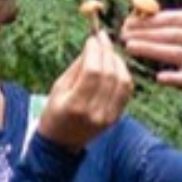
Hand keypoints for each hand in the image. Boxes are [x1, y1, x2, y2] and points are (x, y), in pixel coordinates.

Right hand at [37, 29, 134, 152]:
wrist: (61, 143)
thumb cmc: (54, 112)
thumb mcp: (59, 87)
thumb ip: (78, 66)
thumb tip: (94, 44)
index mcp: (75, 105)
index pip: (92, 72)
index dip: (95, 51)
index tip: (93, 38)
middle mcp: (95, 113)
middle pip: (109, 74)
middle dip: (107, 52)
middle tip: (102, 38)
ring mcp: (108, 117)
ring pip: (122, 81)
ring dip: (117, 61)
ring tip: (108, 50)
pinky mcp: (116, 117)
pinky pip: (126, 91)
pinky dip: (123, 74)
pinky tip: (115, 65)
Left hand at [120, 7, 181, 110]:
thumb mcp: (175, 28)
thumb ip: (154, 15)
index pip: (173, 18)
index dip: (149, 21)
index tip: (128, 23)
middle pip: (174, 34)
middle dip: (146, 34)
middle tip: (124, 36)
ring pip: (178, 53)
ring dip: (152, 50)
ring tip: (131, 48)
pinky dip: (174, 77)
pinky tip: (159, 77)